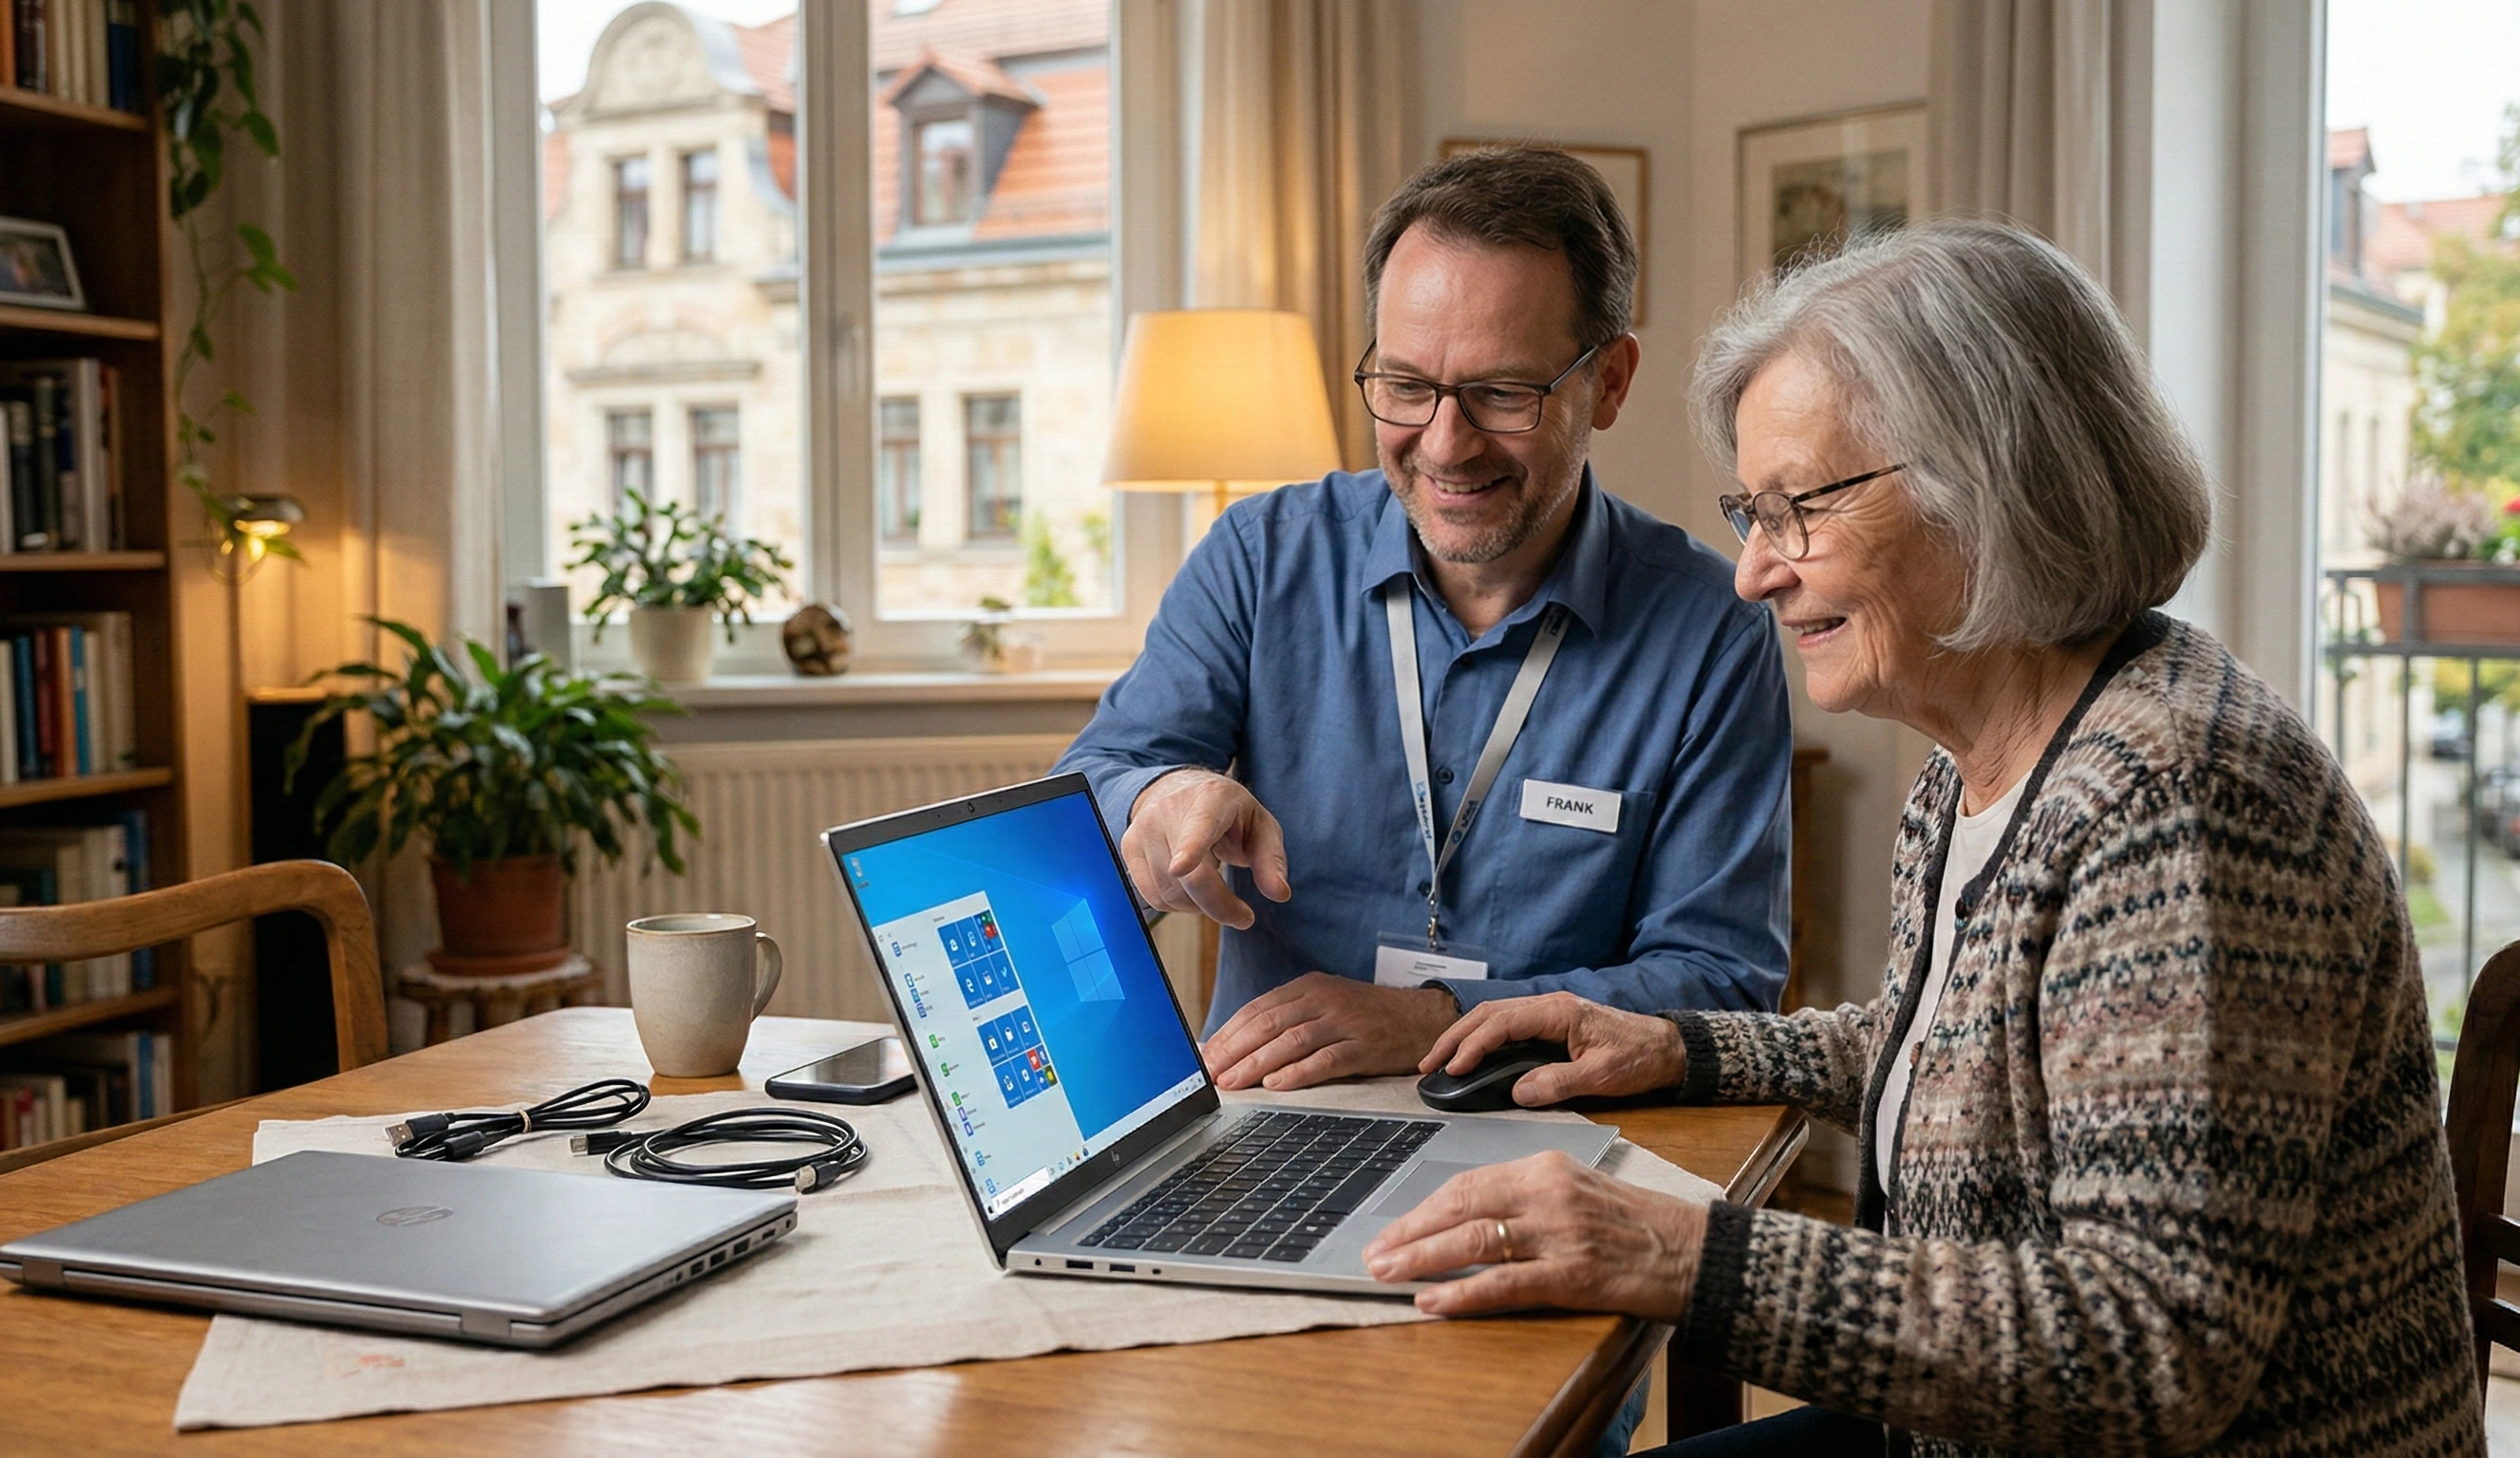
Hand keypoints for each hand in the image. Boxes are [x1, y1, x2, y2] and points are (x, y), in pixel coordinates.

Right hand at [1122, 769, 1291, 929]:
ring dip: (1198, 906)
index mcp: (1210, 799)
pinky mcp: (1128, 848)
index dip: (1190, 849)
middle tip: (1244, 917)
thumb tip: (1279, 893)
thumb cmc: (1228, 813)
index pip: (1198, 828)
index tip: (1182, 868)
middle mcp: (1168, 810)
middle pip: (1189, 877)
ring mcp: (1143, 829)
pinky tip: (1190, 889)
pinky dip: (1177, 905)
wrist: (1180, 789)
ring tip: (1214, 889)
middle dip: (1220, 906)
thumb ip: (1271, 859)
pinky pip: (1153, 898)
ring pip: (1170, 893)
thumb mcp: (1260, 826)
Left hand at [1203, 972, 1459, 1090]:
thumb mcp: (1324, 1005)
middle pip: (1269, 1024)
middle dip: (1235, 1051)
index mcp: (1308, 987)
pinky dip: (1298, 1073)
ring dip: (1257, 1064)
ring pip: (1291, 1041)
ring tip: (1234, 1083)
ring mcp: (1345, 1022)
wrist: (1420, 1018)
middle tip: (1211, 1075)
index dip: (1228, 1034)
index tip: (1206, 1057)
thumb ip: (1284, 1020)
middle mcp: (1324, 1000)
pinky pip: (1326, 1059)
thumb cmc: (1366, 1017)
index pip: (1258, 1009)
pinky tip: (1277, 1084)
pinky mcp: (1364, 1046)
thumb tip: (1234, 1046)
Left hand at [1360, 1151, 1708, 1318]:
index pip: (1468, 1181)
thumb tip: (1464, 1220)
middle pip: (1461, 1206)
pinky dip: (1462, 1293)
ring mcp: (1560, 1233)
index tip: (1393, 1226)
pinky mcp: (1572, 1275)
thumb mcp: (1576, 1188)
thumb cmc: (1634, 1222)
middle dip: (1410, 1231)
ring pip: (1474, 1241)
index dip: (1423, 1208)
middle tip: (1374, 1252)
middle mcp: (1548, 1192)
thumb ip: (1525, 1196)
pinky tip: (1432, 1301)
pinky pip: (1504, 1284)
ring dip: (1423, 1259)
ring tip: (1388, 1274)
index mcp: (1545, 1165)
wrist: (1693, 1251)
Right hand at [1419, 992, 1686, 1106]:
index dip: (1473, 1044)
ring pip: (1493, 1017)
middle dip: (1455, 1037)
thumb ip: (1559, 1083)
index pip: (1502, 1022)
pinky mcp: (1550, 1025)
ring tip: (1438, 1060)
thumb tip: (1518, 1092)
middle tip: (1428, 1064)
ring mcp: (1548, 1013)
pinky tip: (1468, 1055)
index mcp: (1558, 1012)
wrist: (1666, 1049)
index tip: (1453, 1067)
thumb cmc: (1638, 1058)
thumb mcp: (1601, 1076)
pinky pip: (1506, 1027)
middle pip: (1488, 1014)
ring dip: (1463, 1036)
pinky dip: (1481, 1039)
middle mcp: (1548, 1006)